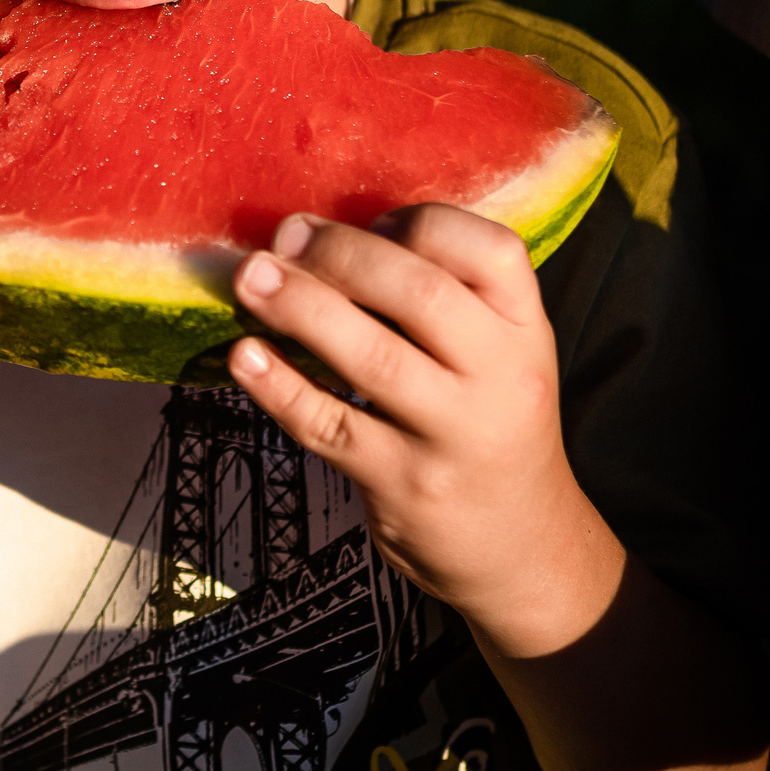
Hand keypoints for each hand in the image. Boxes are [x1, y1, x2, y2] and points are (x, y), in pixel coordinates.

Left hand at [226, 203, 615, 653]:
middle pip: (422, 295)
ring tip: (250, 279)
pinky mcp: (403, 484)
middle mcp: (501, 379)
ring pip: (372, 358)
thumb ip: (444, 299)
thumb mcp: (497, 356)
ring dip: (301, 309)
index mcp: (524, 331)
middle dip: (342, 255)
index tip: (370, 221)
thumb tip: (328, 236)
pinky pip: (330, 426)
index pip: (491, 251)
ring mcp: (453, 436)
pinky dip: (280, 387)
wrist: (520, 549)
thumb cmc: (488, 426)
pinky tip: (244, 357)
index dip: (421, 222)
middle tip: (284, 237)